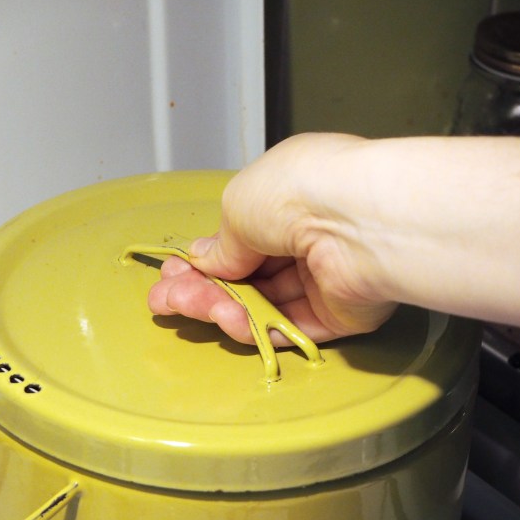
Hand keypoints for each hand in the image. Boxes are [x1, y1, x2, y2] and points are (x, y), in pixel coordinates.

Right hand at [148, 133, 397, 342]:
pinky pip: (290, 325)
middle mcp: (309, 236)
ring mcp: (325, 278)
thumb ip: (221, 243)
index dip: (205, 258)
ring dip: (223, 307)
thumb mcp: (238, 206)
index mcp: (289, 198)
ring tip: (192, 308)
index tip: (172, 273)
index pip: (242, 237)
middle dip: (201, 288)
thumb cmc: (295, 193)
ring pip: (264, 302)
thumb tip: (204, 259)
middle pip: (247, 274)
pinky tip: (228, 322)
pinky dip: (256, 327)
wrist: (355, 221)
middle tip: (164, 301)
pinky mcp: (340, 314)